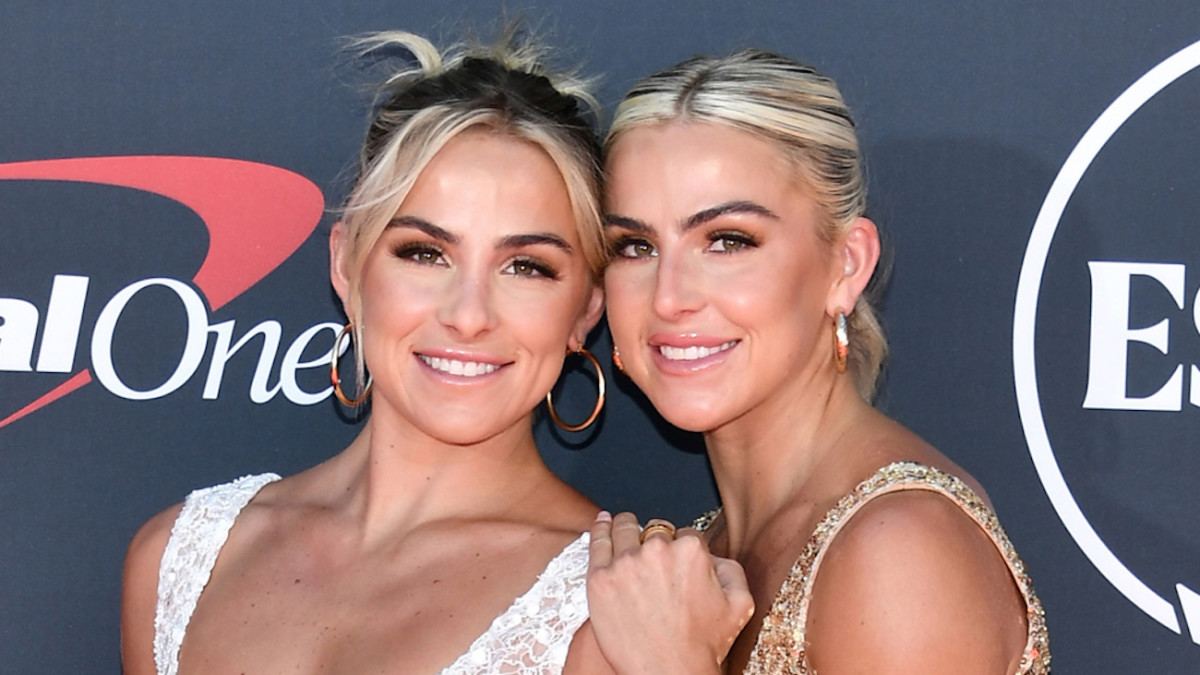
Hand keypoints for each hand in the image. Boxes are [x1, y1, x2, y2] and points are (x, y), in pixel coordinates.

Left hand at [587, 511, 753, 674]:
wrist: (669, 673)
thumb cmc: (702, 646)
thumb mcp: (740, 604)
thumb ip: (731, 568)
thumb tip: (712, 555)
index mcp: (691, 551)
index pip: (685, 533)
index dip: (683, 548)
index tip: (677, 562)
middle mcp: (656, 550)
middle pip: (655, 530)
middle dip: (656, 539)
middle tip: (653, 556)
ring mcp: (624, 563)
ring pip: (625, 530)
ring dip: (626, 526)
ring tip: (624, 524)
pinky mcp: (600, 579)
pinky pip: (597, 543)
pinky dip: (600, 529)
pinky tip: (603, 522)